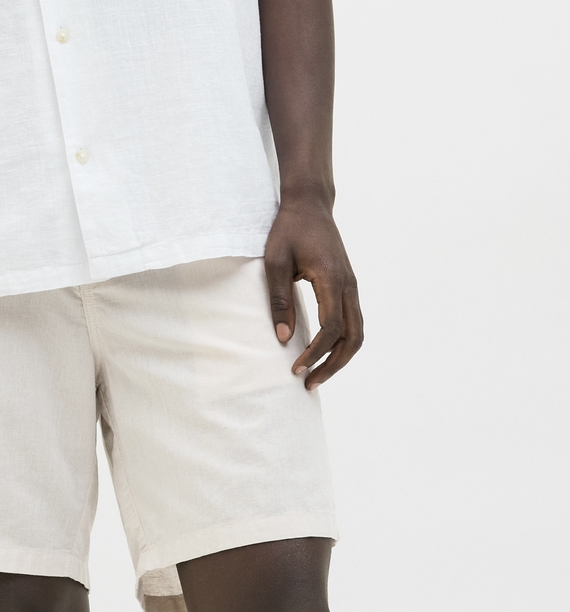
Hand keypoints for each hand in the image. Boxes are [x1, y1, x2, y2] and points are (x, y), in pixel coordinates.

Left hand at [264, 194, 362, 388]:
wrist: (310, 204)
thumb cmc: (289, 230)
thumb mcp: (275, 262)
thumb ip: (279, 300)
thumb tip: (283, 338)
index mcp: (332, 278)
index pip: (332, 327)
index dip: (315, 353)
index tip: (295, 369)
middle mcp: (348, 285)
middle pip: (353, 337)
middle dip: (333, 365)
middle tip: (308, 384)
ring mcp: (351, 286)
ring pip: (357, 333)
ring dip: (340, 358)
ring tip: (316, 377)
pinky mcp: (347, 287)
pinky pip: (352, 323)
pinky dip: (341, 344)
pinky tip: (322, 355)